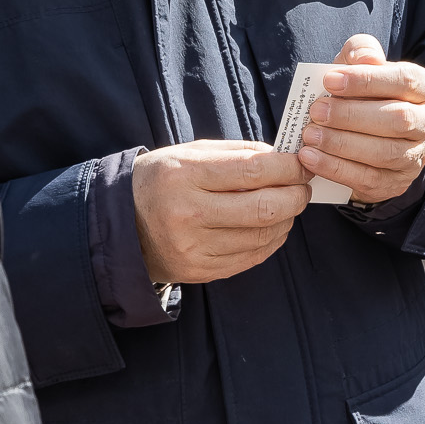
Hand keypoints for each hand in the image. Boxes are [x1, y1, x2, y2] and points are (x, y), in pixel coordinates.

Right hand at [131, 142, 308, 284]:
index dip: (287, 167)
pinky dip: (272, 239)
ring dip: (287, 218)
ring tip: (288, 204)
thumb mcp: (190, 153)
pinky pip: (251, 257)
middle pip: (263, 208)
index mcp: (185, 175)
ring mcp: (194, 247)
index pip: (252, 171)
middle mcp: (189, 214)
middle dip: (295, 195)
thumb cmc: (162, 180)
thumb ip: (237, 153)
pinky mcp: (200, 270)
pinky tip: (274, 226)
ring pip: (261, 235)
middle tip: (303, 186)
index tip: (302, 163)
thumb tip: (282, 158)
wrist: (121, 224)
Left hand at [301, 33, 424, 205]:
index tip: (330, 80)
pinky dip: (336, 169)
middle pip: (398, 119)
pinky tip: (311, 158)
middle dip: (352, 115)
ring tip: (309, 135)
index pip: (403, 81)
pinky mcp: (396, 183)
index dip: (367, 80)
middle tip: (316, 111)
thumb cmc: (366, 94)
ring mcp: (415, 156)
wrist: (374, 137)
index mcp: (423, 89)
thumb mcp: (362, 67)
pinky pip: (369, 179)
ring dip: (342, 144)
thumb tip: (362, 58)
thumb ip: (361, 52)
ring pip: (385, 153)